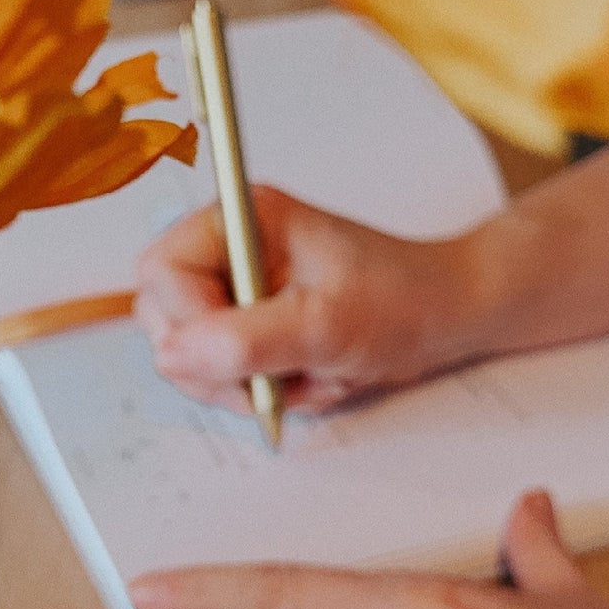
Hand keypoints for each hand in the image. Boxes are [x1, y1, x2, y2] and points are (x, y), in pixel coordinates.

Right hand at [133, 186, 493, 413]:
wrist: (447, 315)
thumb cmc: (402, 302)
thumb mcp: (327, 325)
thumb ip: (247, 339)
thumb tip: (173, 355)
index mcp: (242, 219)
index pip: (160, 272)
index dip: (188, 323)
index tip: (240, 354)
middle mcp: (230, 247)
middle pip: (165, 317)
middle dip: (219, 365)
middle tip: (278, 381)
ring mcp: (237, 286)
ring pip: (192, 354)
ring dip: (247, 384)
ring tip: (310, 376)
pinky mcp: (249, 321)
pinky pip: (223, 371)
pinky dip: (263, 389)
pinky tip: (311, 378)